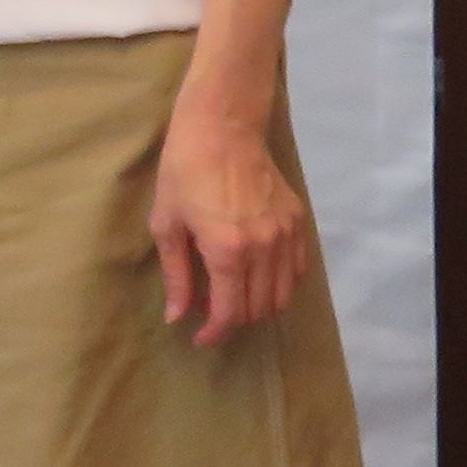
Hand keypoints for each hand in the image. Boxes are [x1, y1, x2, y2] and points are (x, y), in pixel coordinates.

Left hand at [152, 92, 316, 347]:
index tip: (200, 338)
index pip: (230, 312)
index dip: (214, 333)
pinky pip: (298, 270)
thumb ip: (177, 275)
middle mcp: (264, 248)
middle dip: (233, 321)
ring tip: (232, 296)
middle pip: (258, 309)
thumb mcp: (167, 225)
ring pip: (283, 295)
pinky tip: (257, 277)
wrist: (223, 128)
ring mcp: (287, 234)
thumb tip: (178, 316)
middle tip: (210, 313)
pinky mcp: (298, 221)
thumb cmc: (184, 173)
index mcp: (228, 250)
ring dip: (258, 306)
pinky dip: (280, 284)